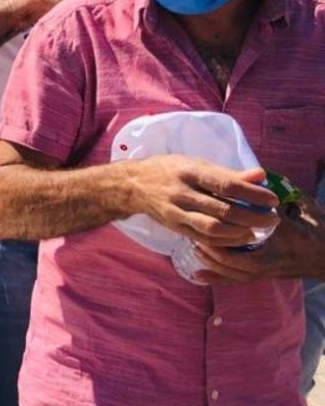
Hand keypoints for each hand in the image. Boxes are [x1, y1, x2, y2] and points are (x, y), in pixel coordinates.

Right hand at [124, 155, 278, 246]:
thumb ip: (228, 173)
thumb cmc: (169, 170)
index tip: (272, 200)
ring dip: (241, 233)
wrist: (133, 186)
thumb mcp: (195, 164)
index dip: (252, 194)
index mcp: (189, 172)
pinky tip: (239, 238)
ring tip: (258, 231)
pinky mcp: (176, 227)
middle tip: (272, 219)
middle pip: (223, 210)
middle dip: (253, 217)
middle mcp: (182, 193)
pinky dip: (225, 241)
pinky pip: (204, 238)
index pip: (226, 185)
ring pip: (214, 228)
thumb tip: (260, 176)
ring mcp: (177, 212)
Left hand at [194, 202, 324, 282]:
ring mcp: (265, 272)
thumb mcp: (301, 208)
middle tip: (194, 233)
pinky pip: (236, 281)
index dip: (226, 229)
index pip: (247, 236)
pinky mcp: (263, 277)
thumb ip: (280, 194)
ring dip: (211, 260)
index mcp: (280, 241)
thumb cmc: (317, 228)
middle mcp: (270, 261)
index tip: (210, 216)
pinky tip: (198, 275)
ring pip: (232, 272)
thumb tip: (258, 176)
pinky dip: (216, 277)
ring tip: (194, 246)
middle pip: (234, 259)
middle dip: (213, 247)